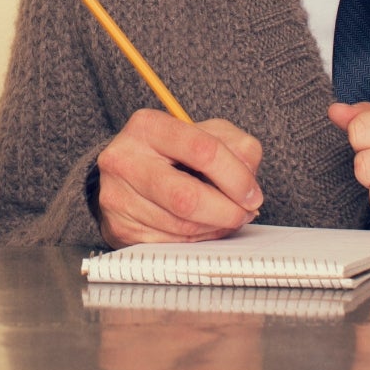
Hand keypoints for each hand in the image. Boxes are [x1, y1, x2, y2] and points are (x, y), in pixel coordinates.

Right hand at [94, 110, 263, 247]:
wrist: (124, 170)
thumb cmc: (170, 150)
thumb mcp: (204, 132)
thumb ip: (235, 146)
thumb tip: (249, 182)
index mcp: (148, 126)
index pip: (202, 150)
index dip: (236, 176)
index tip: (252, 193)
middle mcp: (125, 159)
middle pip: (187, 197)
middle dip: (226, 211)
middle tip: (244, 213)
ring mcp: (117, 196)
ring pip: (180, 226)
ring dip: (215, 228)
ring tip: (228, 218)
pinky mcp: (119, 227)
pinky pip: (170, 243)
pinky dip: (197, 239)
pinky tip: (206, 227)